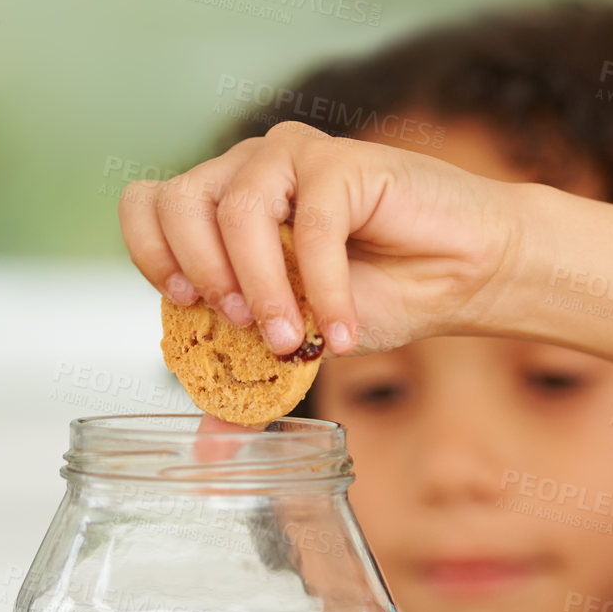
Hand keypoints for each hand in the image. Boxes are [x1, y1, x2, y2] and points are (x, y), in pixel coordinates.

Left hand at [118, 122, 522, 354]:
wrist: (464, 272)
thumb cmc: (384, 295)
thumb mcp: (302, 347)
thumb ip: (251, 386)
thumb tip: (207, 452)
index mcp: (224, 205)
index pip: (148, 204)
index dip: (153, 254)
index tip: (187, 305)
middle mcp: (250, 172)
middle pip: (179, 201)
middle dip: (204, 275)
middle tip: (244, 327)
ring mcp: (294, 159)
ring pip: (238, 211)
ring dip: (262, 288)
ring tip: (292, 338)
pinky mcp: (343, 162)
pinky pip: (314, 227)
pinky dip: (325, 290)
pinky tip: (344, 331)